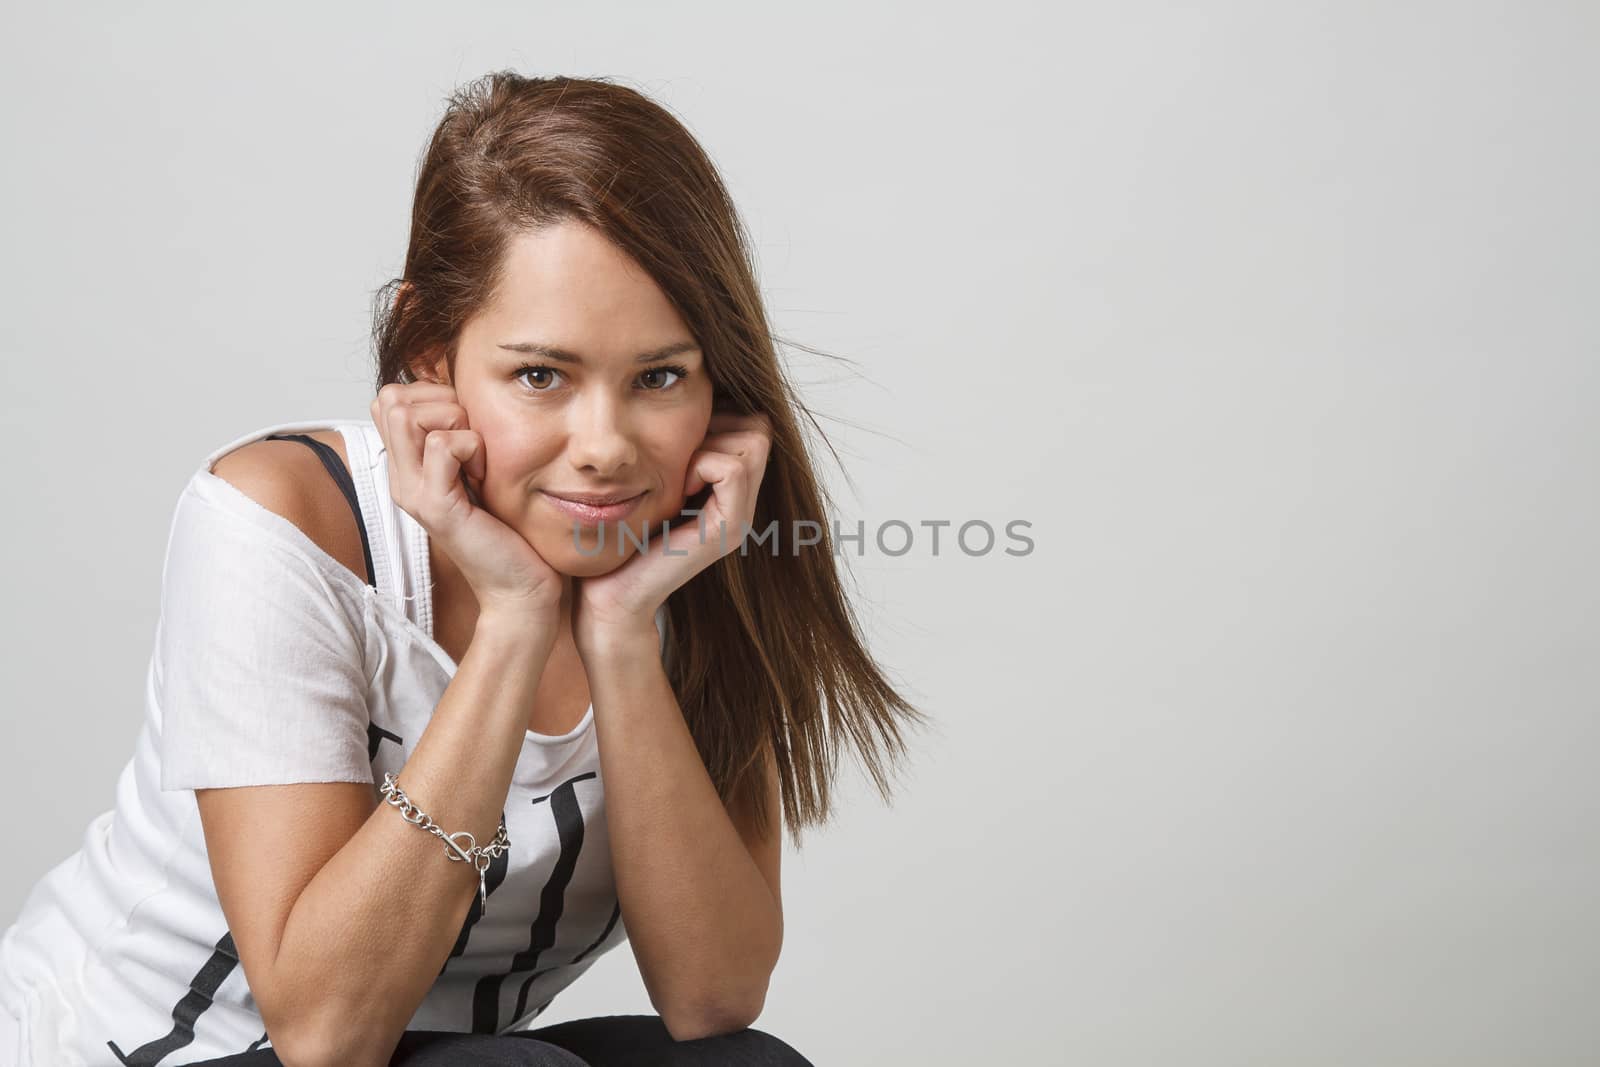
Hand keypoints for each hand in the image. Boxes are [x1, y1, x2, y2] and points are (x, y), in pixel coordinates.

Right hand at [370, 381, 562, 621]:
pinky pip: (443, 445)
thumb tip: (461, 393)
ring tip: (477, 458)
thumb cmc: (507, 528)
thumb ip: (462, 435)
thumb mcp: (478, 470)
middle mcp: (401, 479)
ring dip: (455, 422)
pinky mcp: (437, 507)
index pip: (389, 399)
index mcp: (407, 468)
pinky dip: (473, 447)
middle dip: (440, 401)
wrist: (520, 586)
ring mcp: (413, 493)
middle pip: (391, 399)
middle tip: (472, 439)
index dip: (431, 395)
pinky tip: (485, 475)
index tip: (466, 427)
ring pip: (408, 414)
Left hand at [573, 411, 772, 653]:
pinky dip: (703, 463)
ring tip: (680, 472)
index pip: (754, 423)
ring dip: (709, 442)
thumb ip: (675, 451)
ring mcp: (739, 518)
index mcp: (729, 491)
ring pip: (753, 441)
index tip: (682, 439)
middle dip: (717, 423)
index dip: (720, 415)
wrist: (609, 594)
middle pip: (759, 428)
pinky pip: (731, 469)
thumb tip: (684, 405)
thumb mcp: (652, 480)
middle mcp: (742, 504)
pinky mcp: (727, 531)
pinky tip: (680, 487)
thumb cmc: (619, 536)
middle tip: (681, 453)